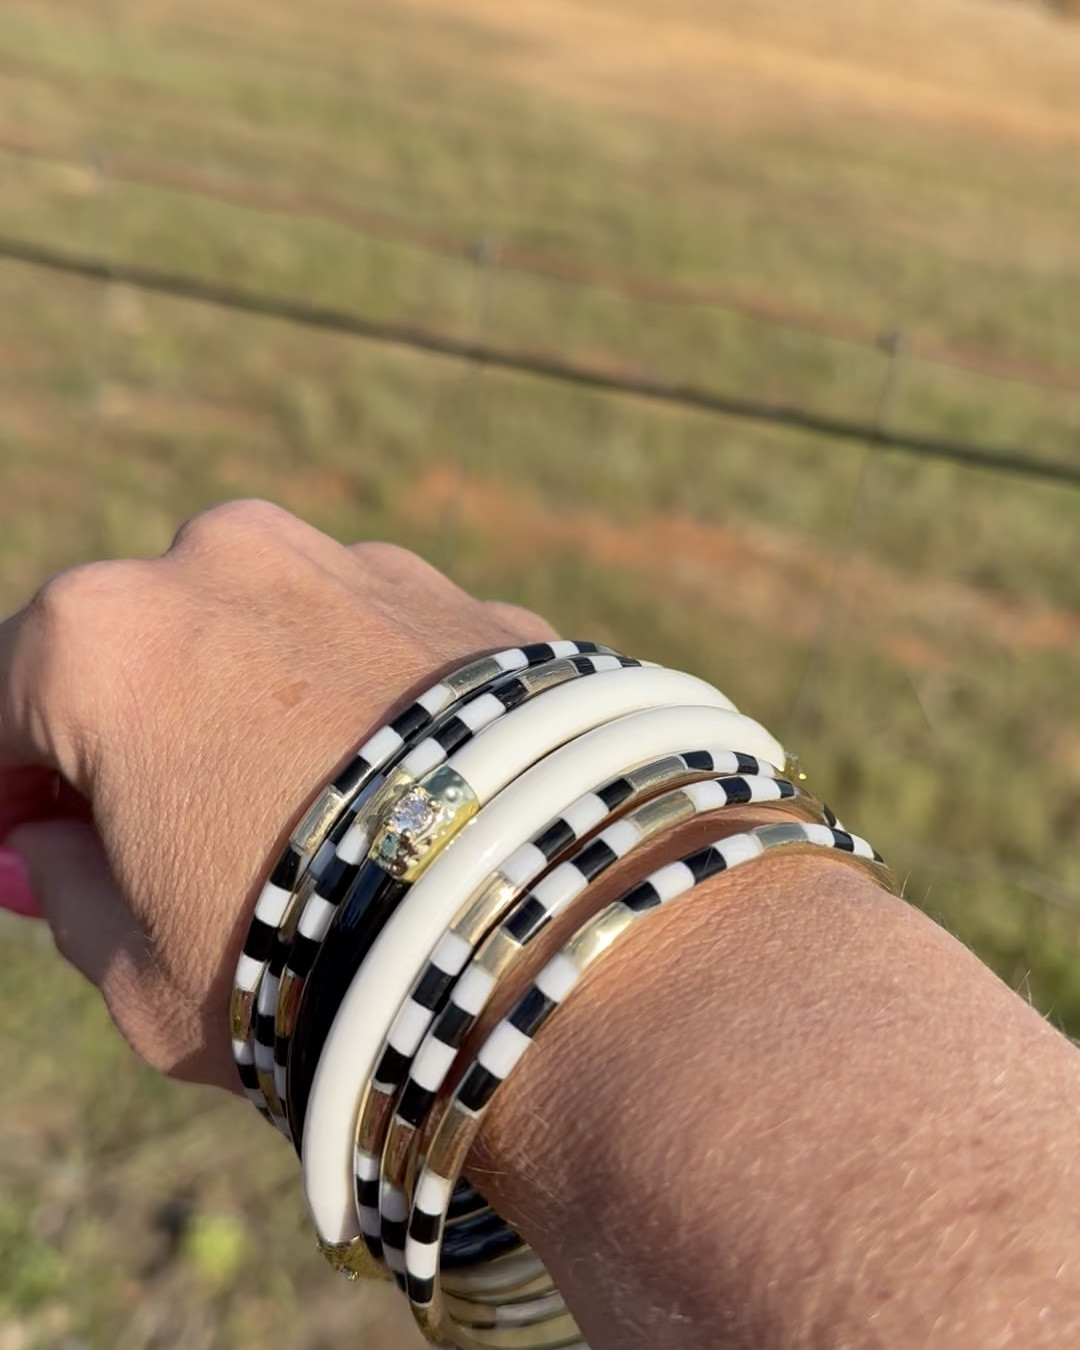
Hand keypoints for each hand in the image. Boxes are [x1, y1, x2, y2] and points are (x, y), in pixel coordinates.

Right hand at [0, 500, 554, 1090]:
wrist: (541, 934)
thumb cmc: (310, 963)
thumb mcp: (135, 969)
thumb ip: (66, 890)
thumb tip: (48, 849)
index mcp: (104, 637)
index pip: (8, 699)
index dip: (8, 782)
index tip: (25, 839)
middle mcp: (229, 562)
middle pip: (142, 649)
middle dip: (132, 732)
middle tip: (154, 830)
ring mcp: (361, 568)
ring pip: (270, 636)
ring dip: (258, 706)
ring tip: (299, 822)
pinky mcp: (467, 600)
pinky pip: (382, 651)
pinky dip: (371, 707)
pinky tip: (395, 798)